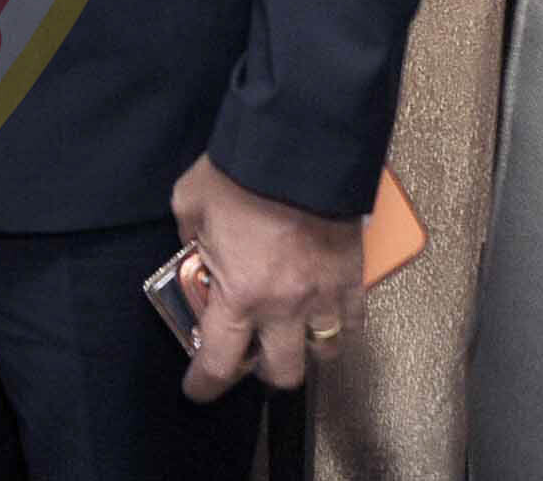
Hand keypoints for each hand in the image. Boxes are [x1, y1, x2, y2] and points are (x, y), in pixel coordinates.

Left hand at [172, 154, 365, 400]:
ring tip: (289, 332)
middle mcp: (286, 308)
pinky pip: (352, 323)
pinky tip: (322, 313)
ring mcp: (325, 297)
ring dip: (305, 350)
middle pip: (283, 374)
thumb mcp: (190, 205)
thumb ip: (189, 237)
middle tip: (250, 356)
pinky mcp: (353, 279)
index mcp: (241, 294)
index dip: (206, 383)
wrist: (298, 153)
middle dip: (263, 373)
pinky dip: (338, 326)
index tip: (198, 389)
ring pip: (324, 353)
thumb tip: (195, 249)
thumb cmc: (240, 176)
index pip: (221, 361)